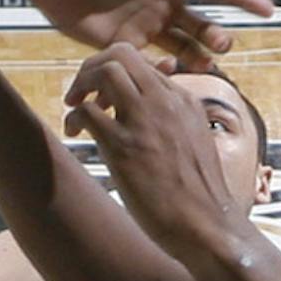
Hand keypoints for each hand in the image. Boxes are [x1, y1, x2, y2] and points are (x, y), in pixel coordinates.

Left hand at [26, 0, 270, 57]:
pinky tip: (167, 76)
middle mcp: (159, 2)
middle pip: (200, 25)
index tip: (270, 10)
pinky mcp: (118, 44)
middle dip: (217, 36)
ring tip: (207, 68)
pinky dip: (161, 71)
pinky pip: (147, 63)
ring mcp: (140, 25)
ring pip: (180, 47)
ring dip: (196, 58)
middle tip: (223, 46)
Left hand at [61, 49, 243, 262]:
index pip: (144, 63)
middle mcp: (166, 102)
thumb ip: (176, 124)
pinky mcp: (124, 147)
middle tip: (80, 92)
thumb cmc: (199, 196)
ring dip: (80, 84)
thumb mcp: (195, 145)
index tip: (104, 96)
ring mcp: (145, 122)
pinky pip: (87, 112)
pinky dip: (72, 117)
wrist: (208, 227)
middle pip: (123, 53)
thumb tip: (156, 122)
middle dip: (93, 67)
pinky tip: (73, 134)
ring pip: (105, 71)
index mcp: (185, 100)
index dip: (116, 73)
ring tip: (73, 107)